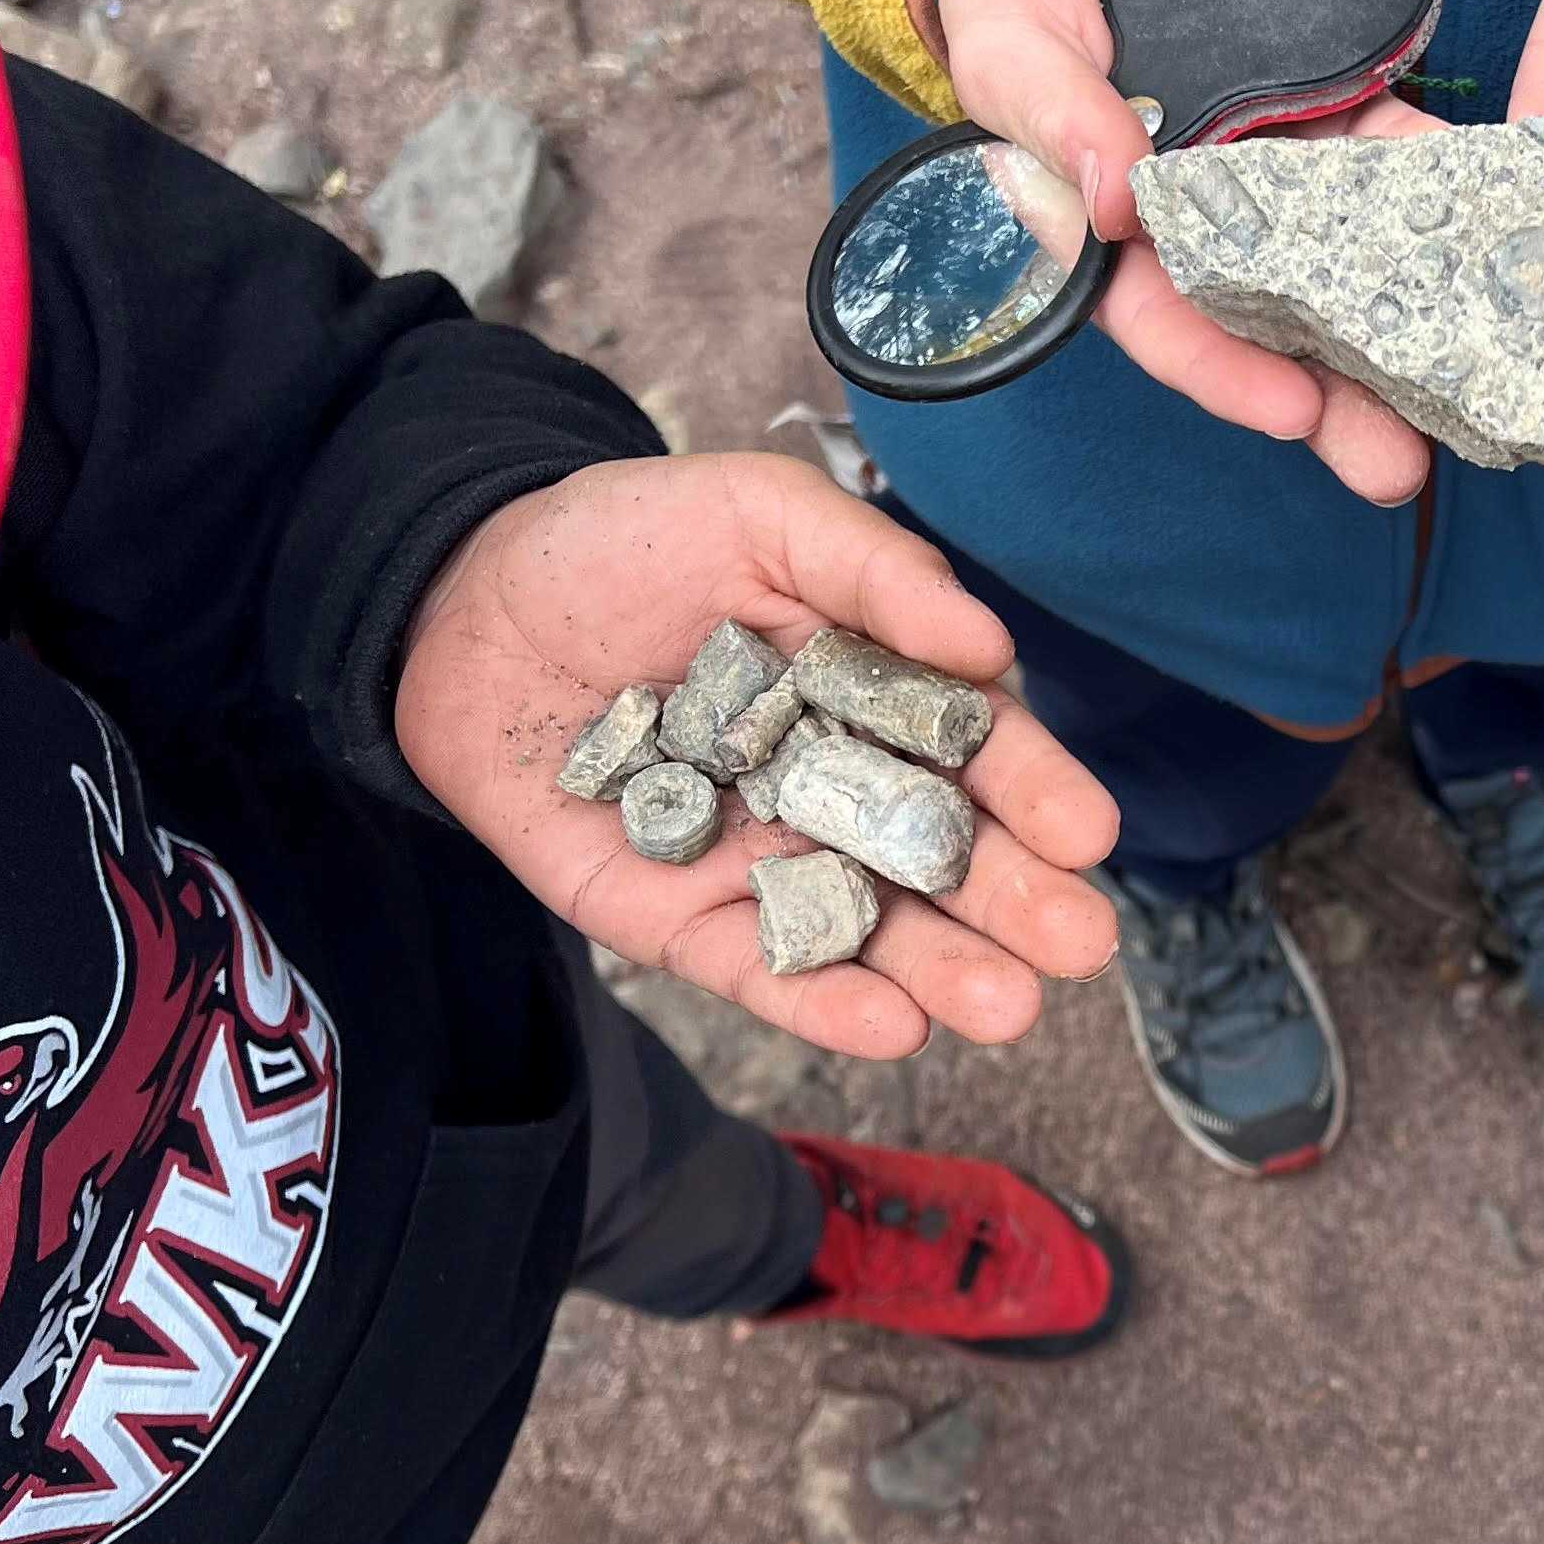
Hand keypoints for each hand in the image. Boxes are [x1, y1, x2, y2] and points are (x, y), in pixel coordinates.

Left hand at [396, 451, 1120, 1058]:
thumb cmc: (622, 541)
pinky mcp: (672, 916)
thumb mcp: (760, 515)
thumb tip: (989, 645)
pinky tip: (893, 1029)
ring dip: (940, 973)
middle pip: (938, 855)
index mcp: (874, 692)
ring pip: (866, 929)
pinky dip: (821, 1003)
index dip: (1034, 790)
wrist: (457, 597)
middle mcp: (833, 786)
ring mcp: (758, 858)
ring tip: (1005, 1008)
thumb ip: (875, 573)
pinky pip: (755, 968)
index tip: (1087, 832)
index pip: (973, 750)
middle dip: (1013, 904)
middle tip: (1079, 945)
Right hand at [938, 0, 1429, 505]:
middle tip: (1402, 466)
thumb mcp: (1008, 51)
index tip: (1292, 413)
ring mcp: (1273, 169)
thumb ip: (1053, 119)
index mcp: (1113, 240)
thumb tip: (1117, 200)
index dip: (1227, 374)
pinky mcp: (1326, 112)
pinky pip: (1390, 159)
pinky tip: (1502, 234)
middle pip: (1276, 327)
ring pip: (1348, 261)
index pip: (1169, 326)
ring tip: (1475, 382)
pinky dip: (1442, 195)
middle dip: (1340, 401)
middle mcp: (1205, 222)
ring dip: (1409, 322)